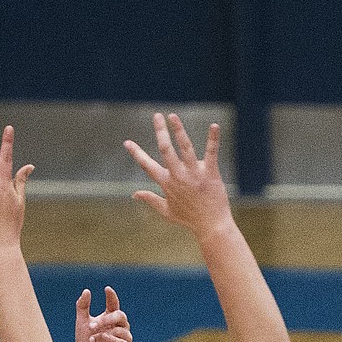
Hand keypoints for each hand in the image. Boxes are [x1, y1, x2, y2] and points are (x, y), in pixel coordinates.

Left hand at [75, 286, 131, 341]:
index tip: (107, 289)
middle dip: (106, 319)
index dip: (112, 296)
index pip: (114, 304)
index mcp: (109, 317)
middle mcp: (119, 326)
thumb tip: (87, 291)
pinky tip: (103, 340)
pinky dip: (112, 340)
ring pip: (121, 329)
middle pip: (120, 315)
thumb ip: (82, 306)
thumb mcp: (81, 322)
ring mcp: (124, 337)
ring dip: (104, 333)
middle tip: (92, 325)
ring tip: (93, 339)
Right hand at [124, 112, 231, 240]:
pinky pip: (211, 153)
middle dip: (160, 131)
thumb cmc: (189, 218)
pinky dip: (212, 139)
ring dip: (178, 130)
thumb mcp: (166, 211)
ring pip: (184, 147)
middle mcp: (178, 176)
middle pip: (165, 149)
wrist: (211, 225)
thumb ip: (150, 199)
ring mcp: (194, 173)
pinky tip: (214, 125)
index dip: (136, 153)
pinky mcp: (210, 173)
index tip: (127, 142)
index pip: (147, 165)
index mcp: (166, 183)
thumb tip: (134, 194)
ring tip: (173, 116)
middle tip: (156, 116)